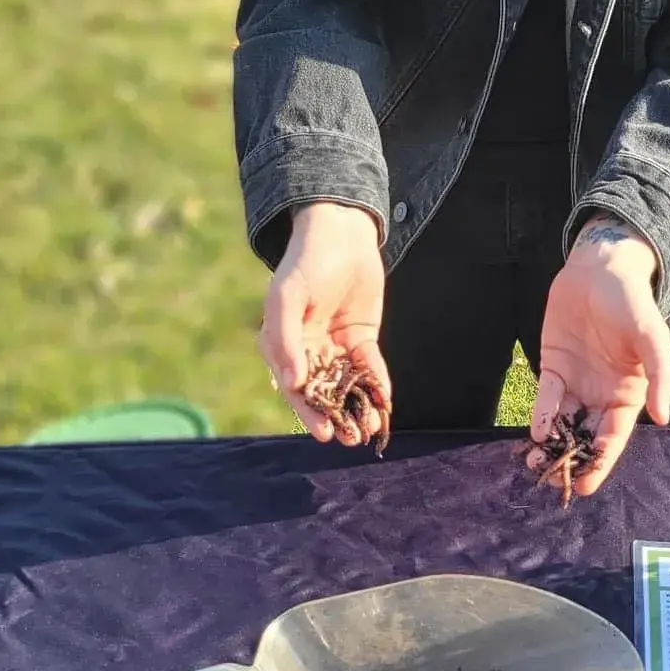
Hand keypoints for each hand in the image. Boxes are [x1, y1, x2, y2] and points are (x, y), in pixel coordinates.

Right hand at [259, 202, 388, 443]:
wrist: (341, 231)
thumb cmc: (306, 262)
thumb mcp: (289, 297)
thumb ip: (284, 339)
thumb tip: (291, 382)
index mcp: (283, 344)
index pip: (296, 387)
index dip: (309, 412)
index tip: (323, 434)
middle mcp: (308, 349)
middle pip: (323, 392)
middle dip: (336, 417)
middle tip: (351, 439)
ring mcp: (335, 344)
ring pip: (347, 384)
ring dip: (357, 407)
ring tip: (370, 429)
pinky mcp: (361, 337)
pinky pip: (368, 367)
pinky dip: (376, 385)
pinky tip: (385, 403)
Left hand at [530, 214, 669, 493]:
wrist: (600, 268)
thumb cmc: (632, 301)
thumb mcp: (652, 337)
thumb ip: (661, 375)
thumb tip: (665, 417)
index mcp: (628, 394)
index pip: (613, 437)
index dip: (601, 463)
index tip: (586, 486)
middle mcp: (601, 394)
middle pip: (585, 437)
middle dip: (571, 461)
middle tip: (554, 482)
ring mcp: (576, 382)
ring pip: (563, 423)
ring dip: (551, 445)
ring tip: (536, 464)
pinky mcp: (553, 366)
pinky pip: (547, 398)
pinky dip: (541, 416)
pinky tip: (537, 431)